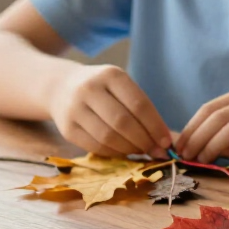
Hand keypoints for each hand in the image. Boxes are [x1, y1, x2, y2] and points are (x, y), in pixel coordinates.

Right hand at [47, 64, 172, 157]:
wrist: (62, 87)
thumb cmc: (103, 89)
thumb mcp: (121, 86)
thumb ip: (141, 108)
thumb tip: (163, 140)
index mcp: (111, 75)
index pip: (139, 104)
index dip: (155, 126)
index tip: (167, 142)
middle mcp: (90, 89)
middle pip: (123, 122)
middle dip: (144, 141)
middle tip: (157, 151)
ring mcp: (75, 109)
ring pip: (108, 137)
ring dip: (130, 149)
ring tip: (141, 151)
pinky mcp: (67, 128)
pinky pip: (95, 146)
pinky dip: (114, 153)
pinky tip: (124, 152)